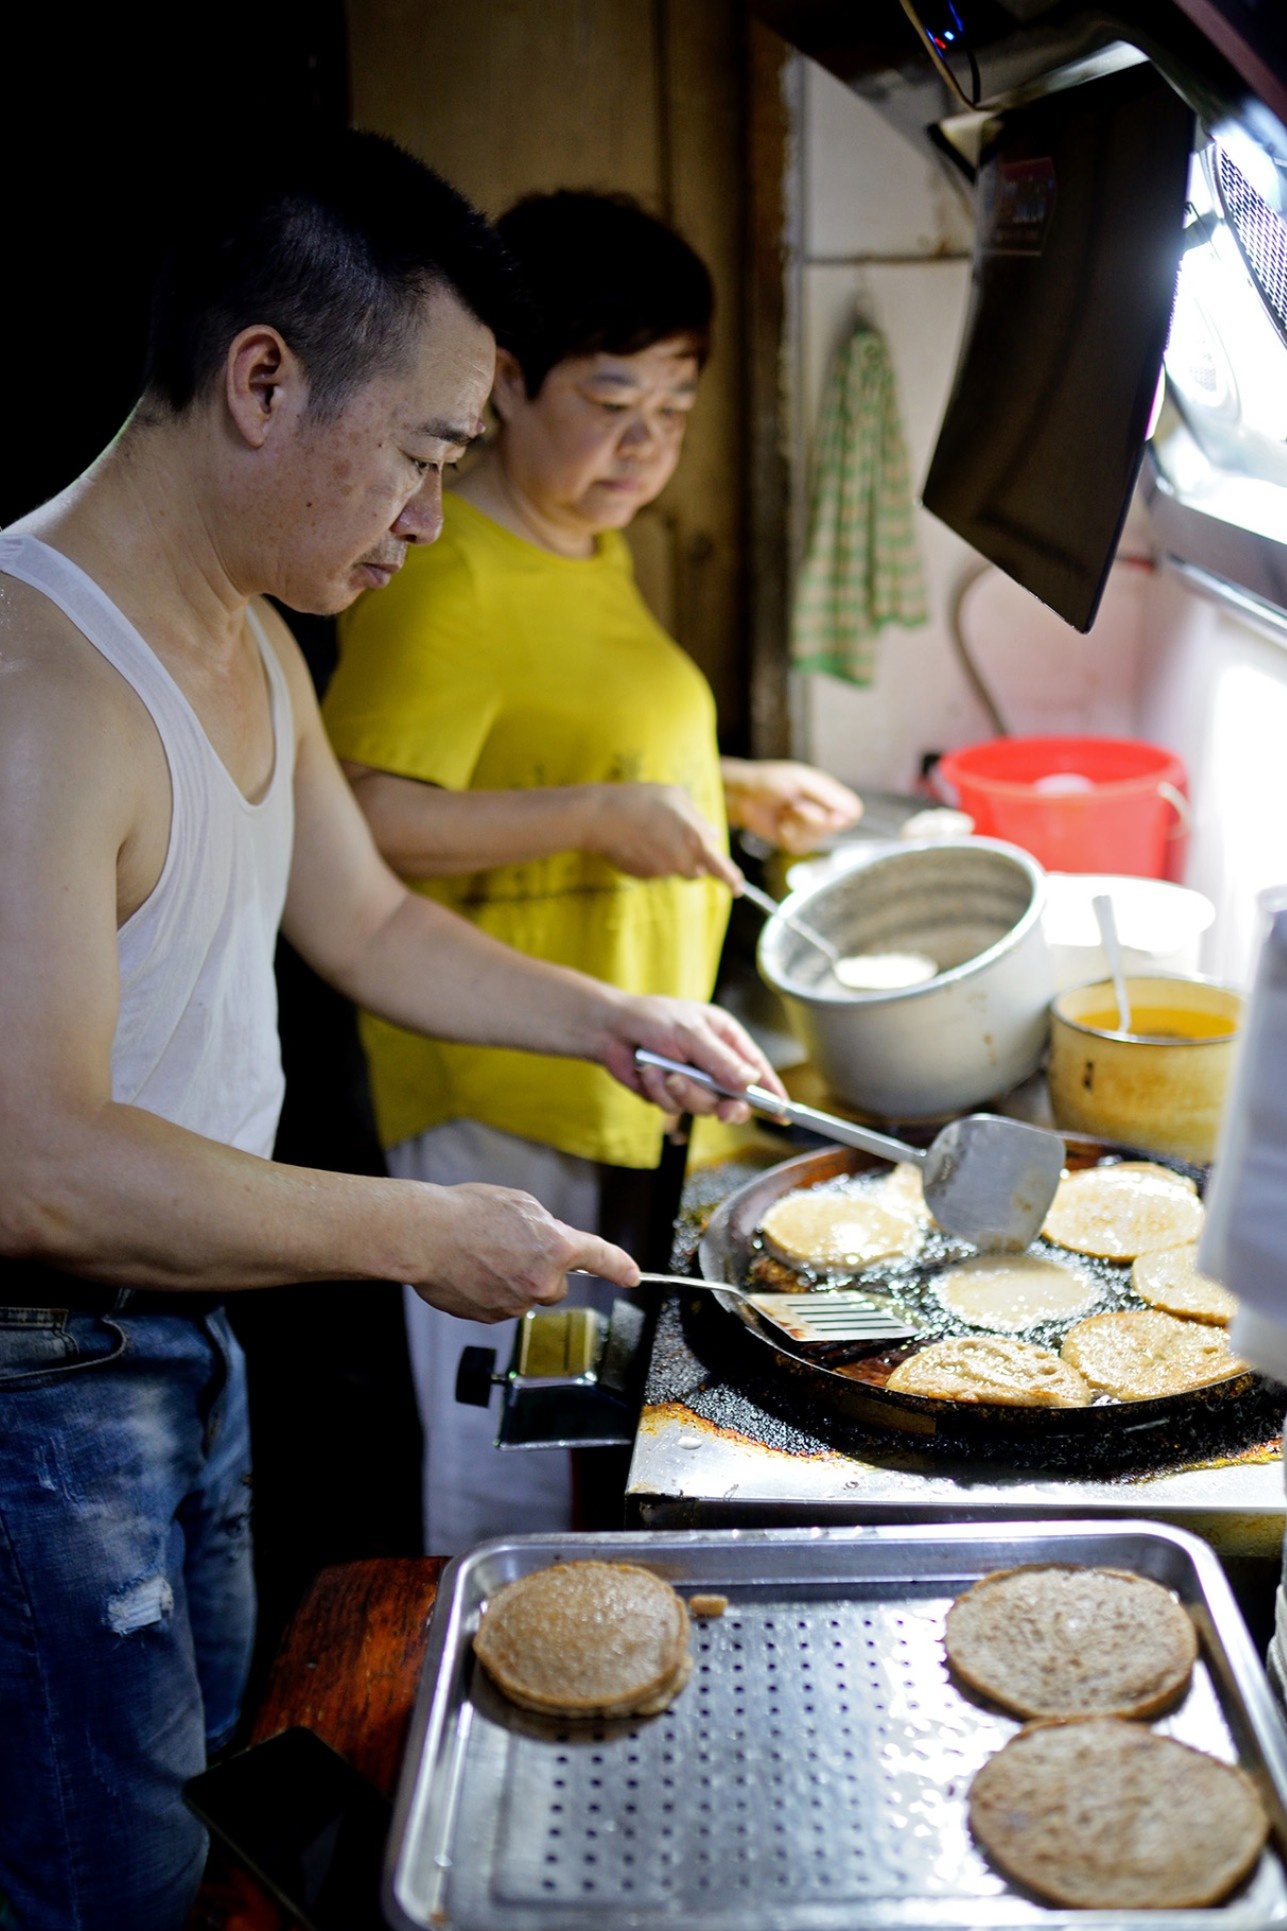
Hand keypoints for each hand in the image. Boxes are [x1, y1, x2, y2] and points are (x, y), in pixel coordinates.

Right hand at [405, 1182, 640, 1320]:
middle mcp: (542, 1281)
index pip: (600, 1258)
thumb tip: (552, 1243)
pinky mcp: (492, 1317)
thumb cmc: (468, 1213)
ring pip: (526, 1295)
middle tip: (510, 1246)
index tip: (632, 1276)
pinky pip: (501, 1304)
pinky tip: (471, 1270)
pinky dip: (491, 1290)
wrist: (425, 1237)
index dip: (620, 1267)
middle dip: (541, 1270)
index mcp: (556, 1248)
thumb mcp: (521, 1205)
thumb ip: (547, 1227)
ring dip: (513, 1279)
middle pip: (556, 1284)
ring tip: (482, 1254)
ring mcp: (516, 1304)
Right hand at [584, 782, 742, 890]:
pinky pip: (653, 870)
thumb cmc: (641, 801)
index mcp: (695, 841)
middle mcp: (680, 861)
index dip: (731, 879)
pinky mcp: (642, 876)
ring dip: (669, 857)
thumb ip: (699, 819)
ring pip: (672, 869)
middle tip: (674, 838)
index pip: (720, 868)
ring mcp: (660, 872)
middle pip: (695, 871)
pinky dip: (649, 858)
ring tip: (649, 832)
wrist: (601, 818)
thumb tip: (714, 835)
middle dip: (691, 860)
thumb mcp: (676, 797)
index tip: (738, 888)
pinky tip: (636, 840)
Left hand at [597, 994, 785, 1122]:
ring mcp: (692, 1082)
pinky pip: (673, 1107)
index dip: (771, 1093)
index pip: (757, 1070)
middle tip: (724, 1110)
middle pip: (734, 1099)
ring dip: (683, 1092)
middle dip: (726, 1106)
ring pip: (702, 1107)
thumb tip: (749, 1082)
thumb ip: (719, 1059)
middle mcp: (713, 1064)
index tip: (783, 1113)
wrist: (610, 1029)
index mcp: (727, 1040)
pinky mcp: (670, 1095)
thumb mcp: (690, 1033)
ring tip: (666, 1070)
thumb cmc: (652, 1018)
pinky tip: (649, 1072)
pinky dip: (660, 1091)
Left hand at [721, 759, 862, 853]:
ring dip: (797, 826)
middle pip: (835, 828)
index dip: (841, 815)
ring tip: (785, 812)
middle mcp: (824, 813)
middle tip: (793, 805)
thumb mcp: (800, 779)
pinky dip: (787, 836)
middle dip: (811, 818)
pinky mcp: (796, 843)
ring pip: (817, 839)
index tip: (826, 811)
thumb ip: (827, 794)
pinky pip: (800, 847)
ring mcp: (810, 830)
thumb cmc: (769, 781)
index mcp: (829, 794)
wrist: (742, 796)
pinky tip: (780, 824)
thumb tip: (854, 811)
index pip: (853, 811)